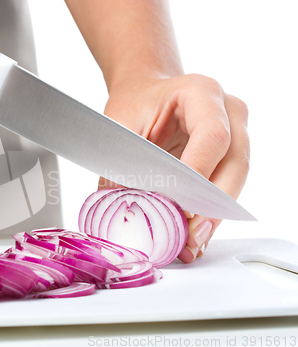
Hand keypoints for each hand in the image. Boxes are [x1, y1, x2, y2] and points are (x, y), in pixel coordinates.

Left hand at [98, 74, 249, 262]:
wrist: (145, 93)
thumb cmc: (134, 104)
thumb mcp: (121, 127)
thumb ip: (122, 164)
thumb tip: (124, 211)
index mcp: (202, 93)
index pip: (212, 136)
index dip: (200, 174)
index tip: (182, 208)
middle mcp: (228, 111)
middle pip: (234, 162)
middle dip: (213, 205)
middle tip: (192, 237)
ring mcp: (236, 133)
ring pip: (236, 179)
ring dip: (215, 215)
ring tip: (192, 244)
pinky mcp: (230, 154)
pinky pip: (227, 186)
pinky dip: (211, 212)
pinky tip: (195, 235)